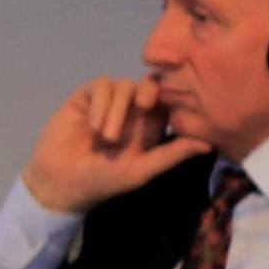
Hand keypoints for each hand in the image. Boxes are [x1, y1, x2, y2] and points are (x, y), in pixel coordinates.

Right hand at [18, 76, 206, 216]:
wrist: (60, 183)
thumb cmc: (103, 181)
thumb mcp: (141, 171)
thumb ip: (171, 155)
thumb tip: (208, 145)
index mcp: (148, 128)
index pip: (167, 102)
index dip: (172, 97)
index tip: (171, 104)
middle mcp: (130, 111)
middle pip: (148, 85)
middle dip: (149, 91)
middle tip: (144, 105)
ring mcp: (107, 103)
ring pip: (123, 85)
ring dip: (117, 108)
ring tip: (106, 137)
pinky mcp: (85, 98)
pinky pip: (100, 85)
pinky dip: (100, 103)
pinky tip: (94, 124)